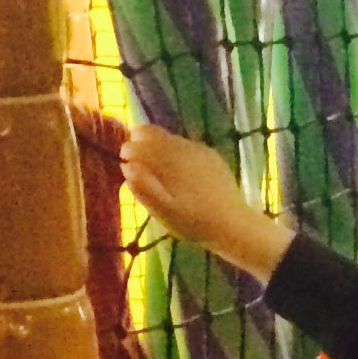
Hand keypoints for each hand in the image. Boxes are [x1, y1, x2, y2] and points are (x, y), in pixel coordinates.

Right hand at [121, 126, 292, 282]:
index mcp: (170, 160)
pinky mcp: (211, 156)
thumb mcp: (163, 211)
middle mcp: (184, 148)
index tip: (124, 161)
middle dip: (141, 142)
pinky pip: (186, 146)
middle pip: (155, 133)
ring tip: (155, 167)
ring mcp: (200, 150)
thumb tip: (128, 168)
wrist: (234, 225)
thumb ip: (143, 189)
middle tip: (136, 159)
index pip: (141, 140)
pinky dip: (175, 152)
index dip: (129, 149)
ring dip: (158, 147)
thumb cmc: (194, 222)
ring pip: (170, 138)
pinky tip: (176, 170)